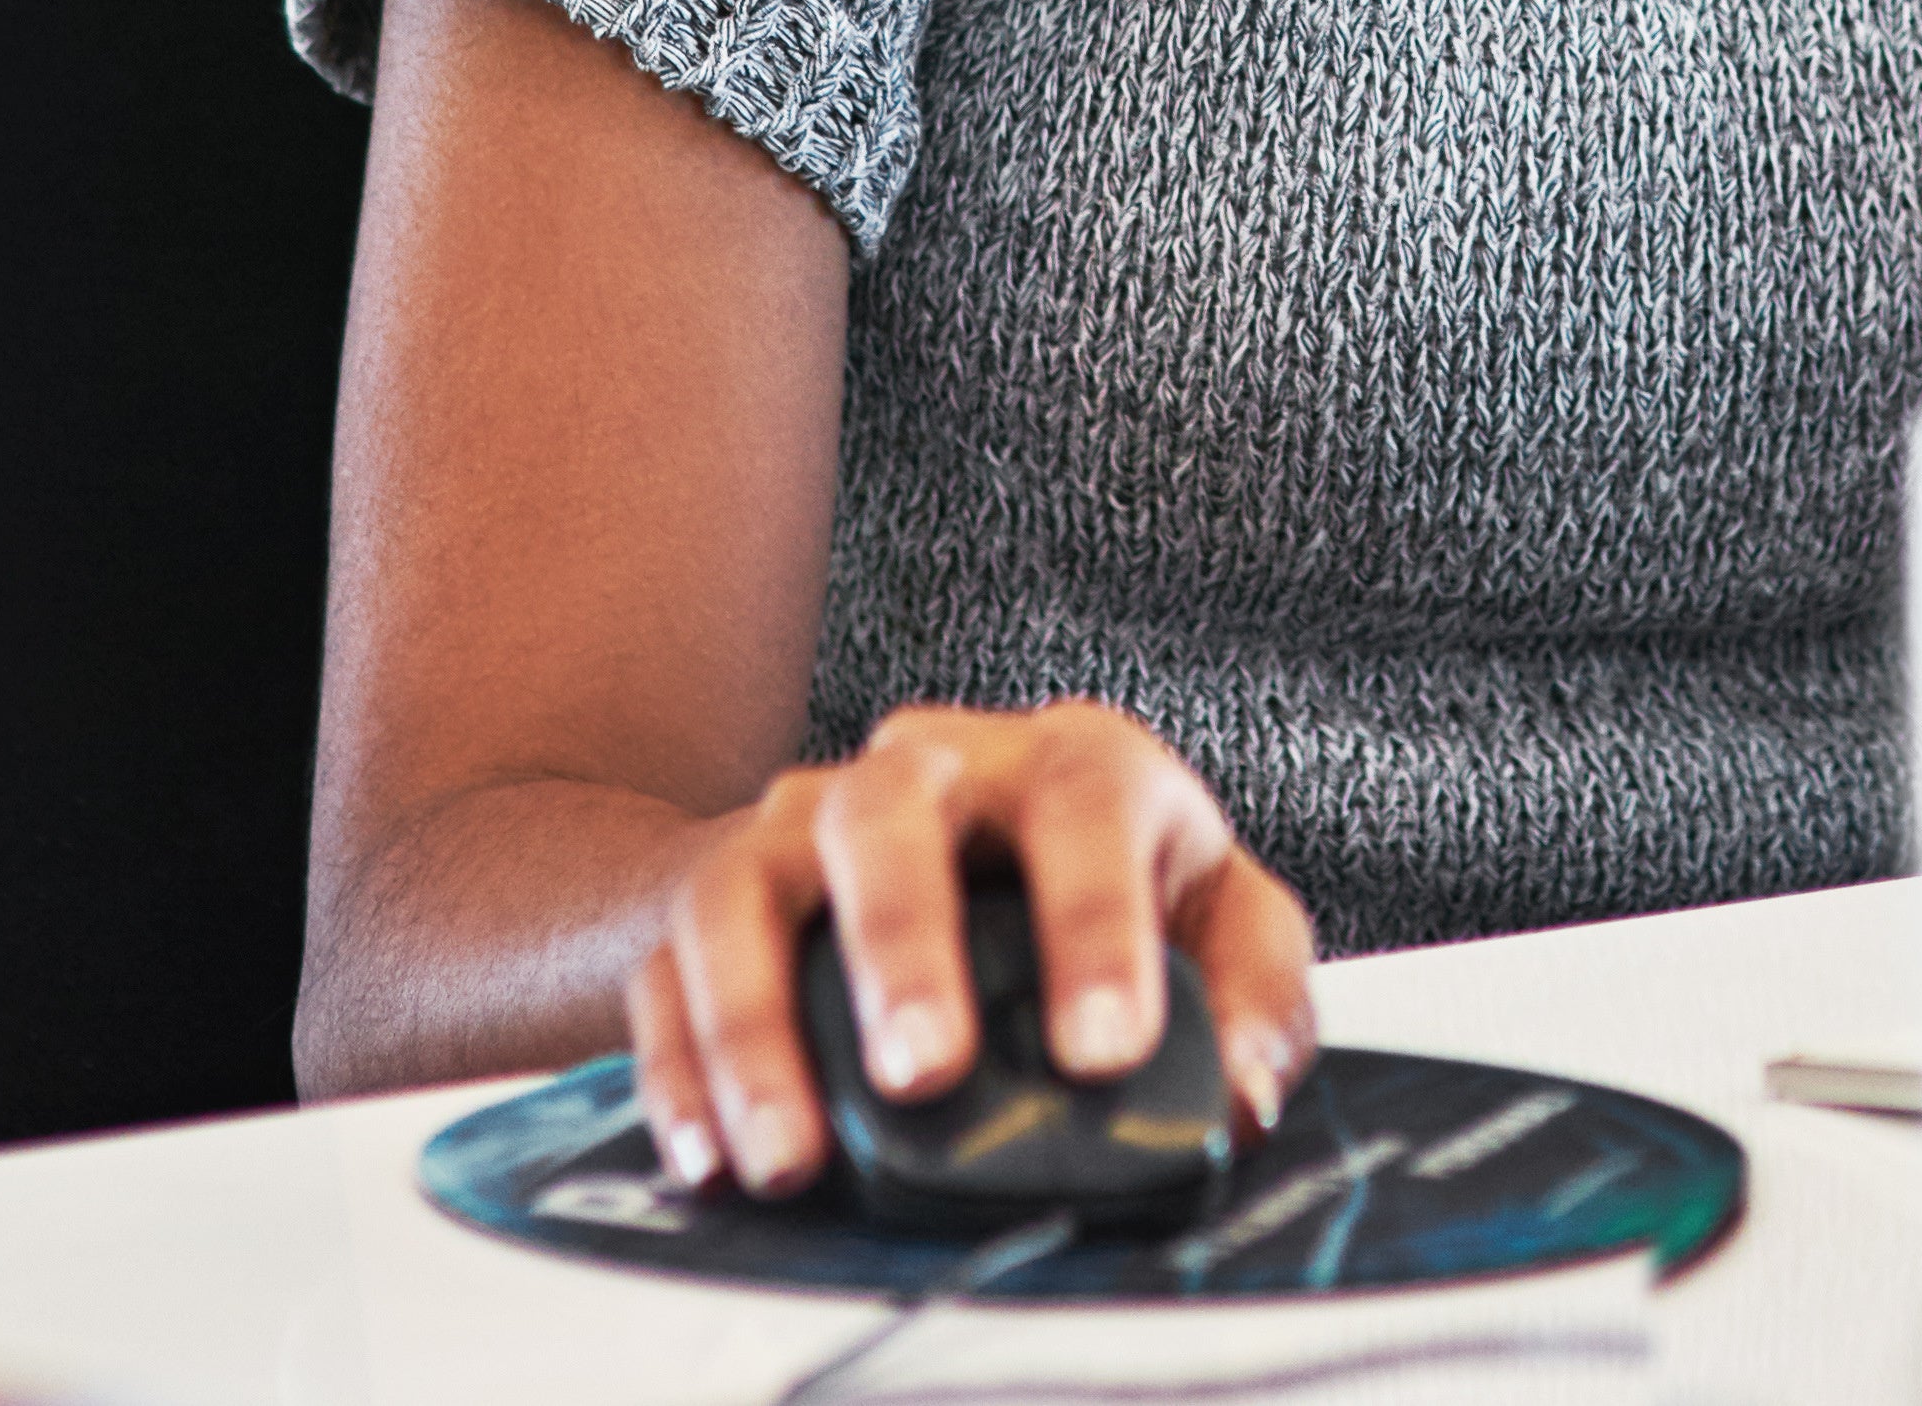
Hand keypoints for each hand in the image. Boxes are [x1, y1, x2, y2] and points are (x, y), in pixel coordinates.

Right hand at [623, 697, 1320, 1198]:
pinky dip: (681, 1069)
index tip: (1102, 1052)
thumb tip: (1246, 1093)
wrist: (921, 858)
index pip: (1087, 805)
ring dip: (760, 1025)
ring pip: (748, 887)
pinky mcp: (706, 894)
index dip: (1095, 927)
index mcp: (1069, 764)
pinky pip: (669, 969)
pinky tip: (713, 1157)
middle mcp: (926, 769)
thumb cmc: (1086, 892)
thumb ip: (1253, 991)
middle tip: (925, 1072)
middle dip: (904, 943)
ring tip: (794, 1153)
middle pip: (891, 812)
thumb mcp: (1206, 915)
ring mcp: (801, 827)